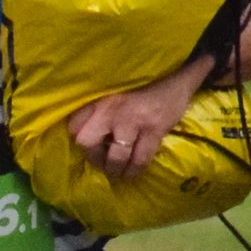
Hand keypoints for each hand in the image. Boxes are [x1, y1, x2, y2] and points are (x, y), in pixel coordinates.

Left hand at [68, 62, 205, 179]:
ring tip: (117, 173)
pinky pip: (140, 158)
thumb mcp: (111, 92)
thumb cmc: (141, 87)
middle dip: (94, 158)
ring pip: (116, 156)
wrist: (176, 77)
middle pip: (87, 142)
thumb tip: (81, 133)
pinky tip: (133, 173)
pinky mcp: (154, 130)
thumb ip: (96, 109)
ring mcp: (133, 121)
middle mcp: (111, 110)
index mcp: (98, 100)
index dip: (78, 139)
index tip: (87, 145)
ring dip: (115, 169)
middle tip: (102, 163)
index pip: (74, 125)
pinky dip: (135, 170)